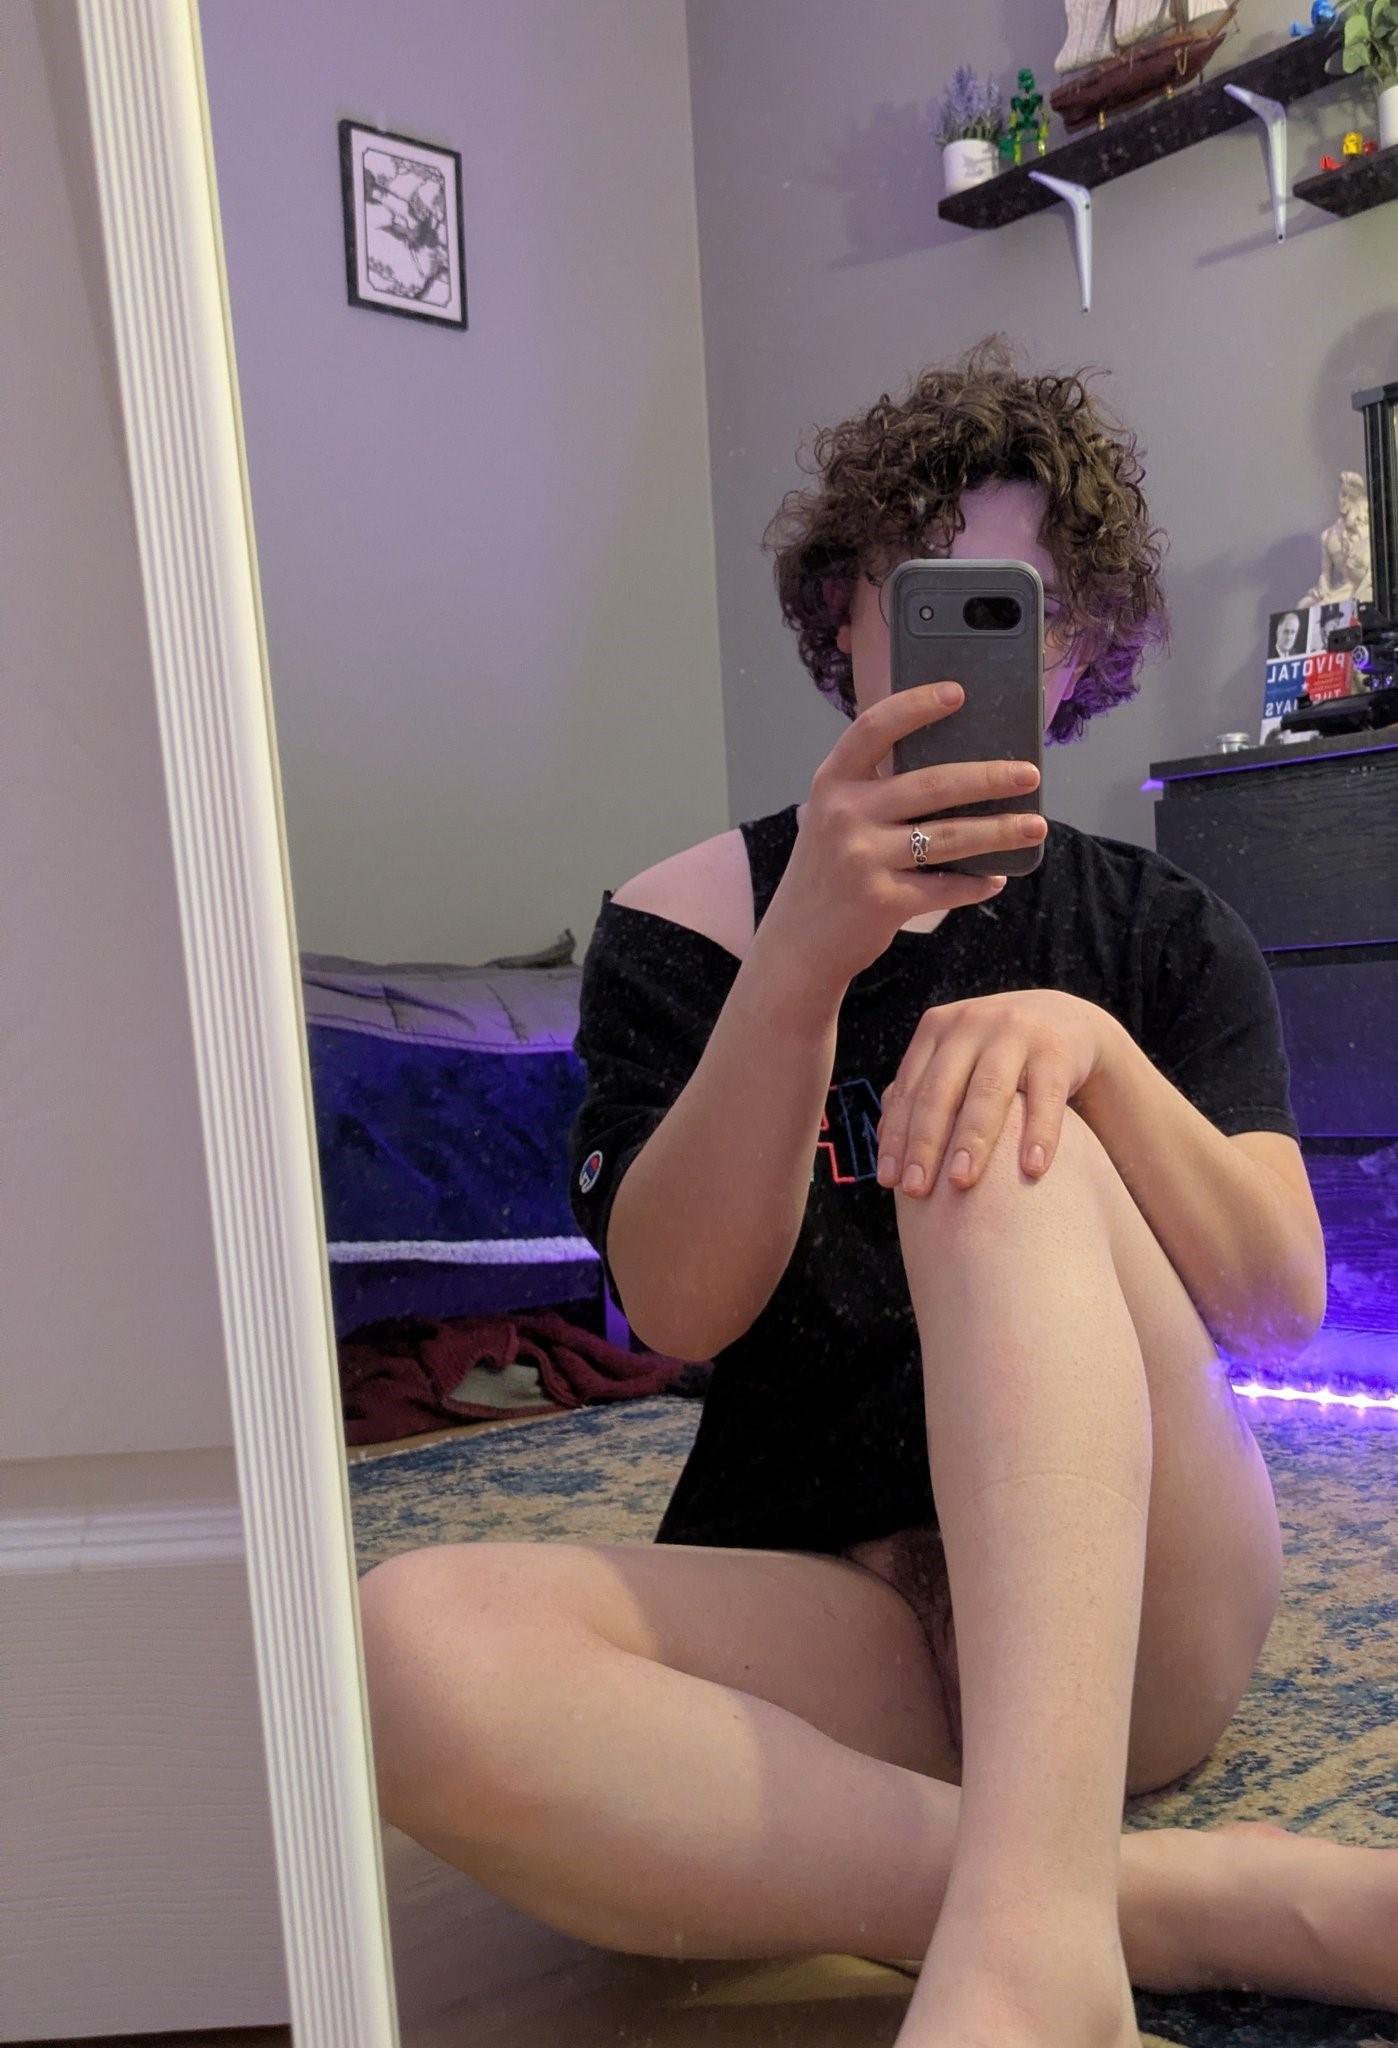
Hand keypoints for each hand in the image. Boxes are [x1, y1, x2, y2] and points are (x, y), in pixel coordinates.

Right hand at [757, 682, 1046, 1003]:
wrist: (797, 944)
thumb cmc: (827, 874)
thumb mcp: (833, 820)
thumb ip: (873, 792)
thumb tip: (957, 771)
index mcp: (833, 783)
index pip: (874, 728)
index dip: (916, 706)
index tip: (958, 693)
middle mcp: (844, 815)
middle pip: (931, 784)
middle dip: (989, 777)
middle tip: (1029, 774)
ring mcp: (862, 859)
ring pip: (949, 837)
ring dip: (1000, 831)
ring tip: (1035, 825)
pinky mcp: (882, 901)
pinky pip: (945, 888)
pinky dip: (976, 884)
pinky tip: (996, 878)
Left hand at [874, 990, 1118, 1195]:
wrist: (1065, 1020)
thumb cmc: (995, 1055)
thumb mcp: (957, 1059)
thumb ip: (922, 1091)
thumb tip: (882, 1144)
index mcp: (936, 1029)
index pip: (908, 1089)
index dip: (896, 1136)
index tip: (889, 1181)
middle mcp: (971, 1025)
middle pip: (941, 1091)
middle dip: (925, 1143)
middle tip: (916, 1190)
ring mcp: (1015, 1033)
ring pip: (988, 1091)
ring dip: (972, 1139)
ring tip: (962, 1183)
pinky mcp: (1056, 1049)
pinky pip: (1046, 1097)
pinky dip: (1040, 1134)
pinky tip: (1032, 1169)